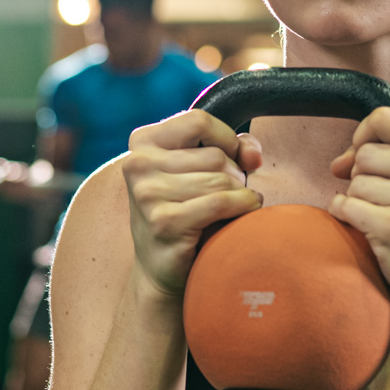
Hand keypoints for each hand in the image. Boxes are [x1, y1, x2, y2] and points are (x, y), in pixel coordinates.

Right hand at [122, 110, 262, 295]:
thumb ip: (231, 148)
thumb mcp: (201, 169)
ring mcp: (147, 194)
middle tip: (232, 193)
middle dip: (235, 175)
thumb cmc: (185, 212)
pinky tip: (244, 214)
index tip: (234, 159)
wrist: (160, 267)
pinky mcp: (164, 222)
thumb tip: (252, 155)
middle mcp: (137, 164)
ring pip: (220, 180)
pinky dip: (242, 207)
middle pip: (214, 155)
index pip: (198, 121)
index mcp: (142, 142)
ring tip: (236, 206)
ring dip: (239, 194)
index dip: (227, 138)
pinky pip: (220, 203)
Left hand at [328, 108, 389, 301]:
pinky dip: (347, 218)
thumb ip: (386, 153)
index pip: (383, 118)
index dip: (364, 137)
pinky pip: (344, 208)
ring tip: (389, 218)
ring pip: (354, 184)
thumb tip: (338, 163)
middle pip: (364, 154)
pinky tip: (374, 232)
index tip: (368, 160)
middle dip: (364, 177)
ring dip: (359, 201)